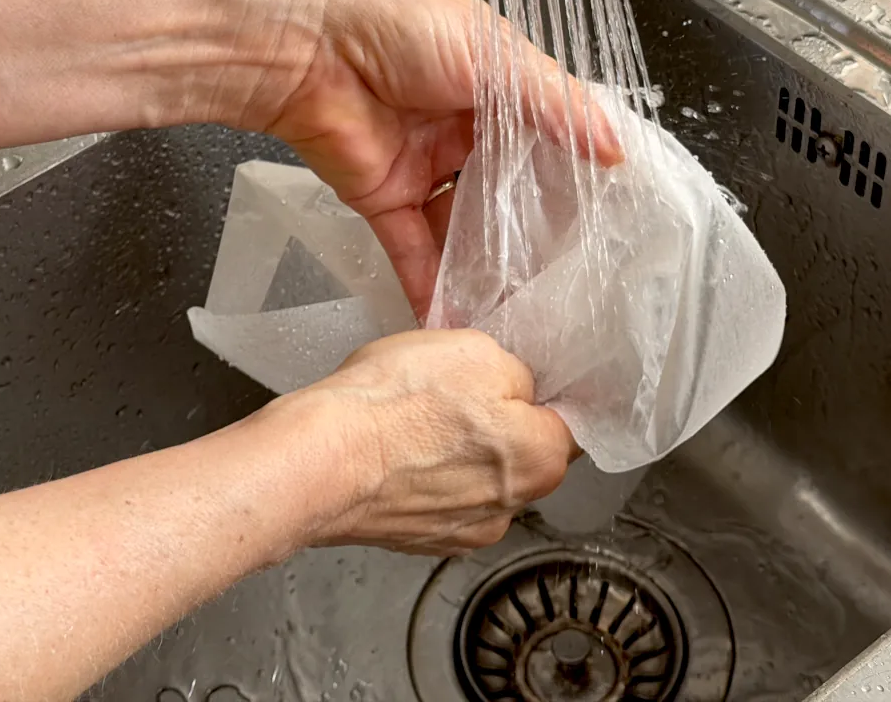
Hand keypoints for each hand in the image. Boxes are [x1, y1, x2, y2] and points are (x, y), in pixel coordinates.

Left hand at [211, 0, 620, 311]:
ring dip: (489, 263)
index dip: (577, 167)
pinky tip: (461, 318)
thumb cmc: (391, 23)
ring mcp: (423, 164)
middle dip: (538, 226)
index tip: (612, 211)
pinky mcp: (383, 197)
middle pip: (510, 185)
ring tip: (529, 306)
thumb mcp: (489, 53)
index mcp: (492, 78)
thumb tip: (614, 149)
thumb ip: (555, 104)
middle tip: (580, 271)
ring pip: (465, 225)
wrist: (300, 44)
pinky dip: (432, 284)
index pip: (549, 130)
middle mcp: (460, 124)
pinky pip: (413, 249)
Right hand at [283, 329, 576, 556]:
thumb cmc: (396, 405)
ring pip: (477, 477)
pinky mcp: (419, 539)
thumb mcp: (476, 350)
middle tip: (455, 391)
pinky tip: (396, 446)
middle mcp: (511, 507)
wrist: (319, 460)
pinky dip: (423, 474)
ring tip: (415, 418)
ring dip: (457, 451)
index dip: (544, 395)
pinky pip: (437, 497)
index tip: (521, 379)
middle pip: (522, 454)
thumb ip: (516, 373)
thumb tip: (518, 388)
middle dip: (496, 422)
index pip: (571, 424)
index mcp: (542, 460)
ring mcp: (463, 531)